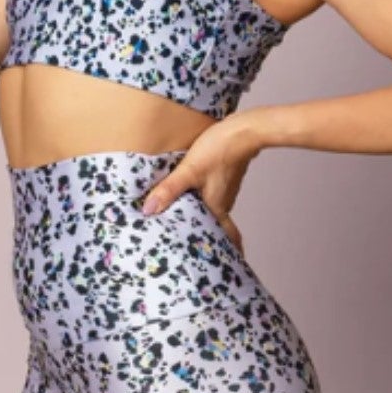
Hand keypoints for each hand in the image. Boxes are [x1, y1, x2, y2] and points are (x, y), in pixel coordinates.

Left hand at [138, 119, 263, 253]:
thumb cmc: (220, 150)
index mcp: (217, 207)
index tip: (226, 263)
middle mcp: (224, 202)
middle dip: (209, 237)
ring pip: (213, 209)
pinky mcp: (224, 176)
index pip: (227, 237)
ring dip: (204, 217)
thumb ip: (169, 190)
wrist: (243, 129)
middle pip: (216, 225)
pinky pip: (213, 195)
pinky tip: (193, 197)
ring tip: (187, 224)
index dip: (228, 251)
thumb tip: (148, 210)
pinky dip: (204, 201)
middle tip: (197, 248)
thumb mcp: (189, 171)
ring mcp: (226, 189)